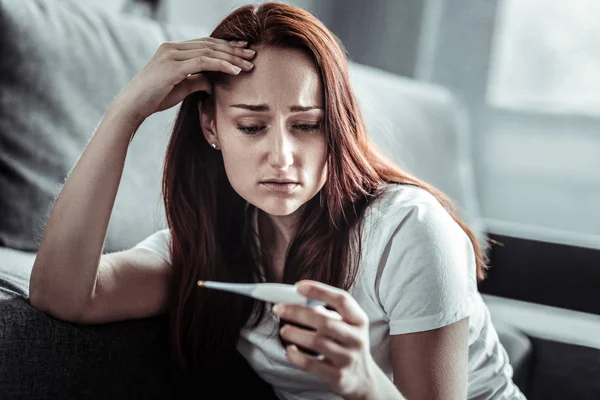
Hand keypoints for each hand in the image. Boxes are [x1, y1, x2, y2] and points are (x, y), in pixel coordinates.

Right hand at [111, 37, 254, 123]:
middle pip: (210, 45)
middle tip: (253, 54)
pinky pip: (203, 62)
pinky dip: (221, 65)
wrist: (132, 106)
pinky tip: (235, 71)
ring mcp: (171, 55)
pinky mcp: (173, 67)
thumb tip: (212, 83)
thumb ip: (196, 81)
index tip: (243, 51)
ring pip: (209, 52)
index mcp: (173, 49)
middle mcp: (172, 47)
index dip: (226, 47)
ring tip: (249, 64)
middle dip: (233, 49)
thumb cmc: (154, 98)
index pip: (205, 44)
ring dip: (232, 58)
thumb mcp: (180, 88)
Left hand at [272, 280, 377, 398]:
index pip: (342, 300)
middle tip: (278, 309)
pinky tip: (289, 349)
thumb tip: (296, 300)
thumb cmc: (347, 345)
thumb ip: (326, 313)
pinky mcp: (338, 377)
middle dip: (297, 312)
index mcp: (359, 320)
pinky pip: (310, 364)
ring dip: (294, 333)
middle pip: (324, 321)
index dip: (319, 291)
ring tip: (284, 330)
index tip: (298, 287)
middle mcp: (357, 338)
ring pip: (316, 342)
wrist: (363, 379)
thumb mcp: (345, 326)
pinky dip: (295, 355)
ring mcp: (348, 359)